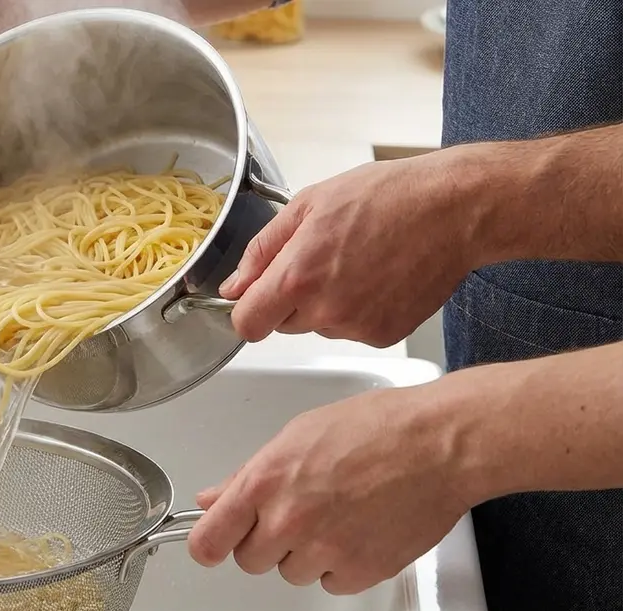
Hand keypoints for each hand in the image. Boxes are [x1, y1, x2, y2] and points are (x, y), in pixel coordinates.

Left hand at [186, 384, 475, 594]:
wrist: (441, 444)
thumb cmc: (377, 428)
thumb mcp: (296, 435)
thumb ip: (248, 475)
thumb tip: (211, 499)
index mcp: (265, 483)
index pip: (208, 541)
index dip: (210, 544)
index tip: (215, 542)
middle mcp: (289, 521)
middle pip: (250, 560)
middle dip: (266, 540)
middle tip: (297, 511)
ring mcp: (325, 550)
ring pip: (292, 573)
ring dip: (306, 553)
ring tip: (337, 514)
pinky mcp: (361, 572)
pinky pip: (332, 583)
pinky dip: (341, 567)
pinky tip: (359, 531)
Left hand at [220, 150, 490, 346]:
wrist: (454, 210)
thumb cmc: (387, 197)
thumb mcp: (309, 205)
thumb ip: (262, 251)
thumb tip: (233, 286)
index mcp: (298, 277)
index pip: (247, 323)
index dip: (247, 309)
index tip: (255, 297)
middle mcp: (326, 311)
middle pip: (282, 325)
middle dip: (290, 299)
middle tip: (322, 260)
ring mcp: (357, 327)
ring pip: (319, 326)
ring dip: (326, 304)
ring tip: (357, 263)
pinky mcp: (384, 336)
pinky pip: (352, 330)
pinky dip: (357, 310)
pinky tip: (378, 278)